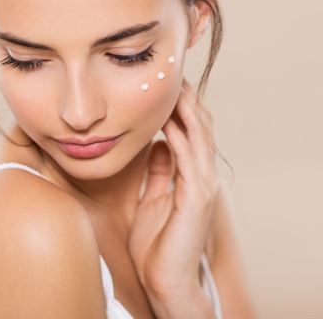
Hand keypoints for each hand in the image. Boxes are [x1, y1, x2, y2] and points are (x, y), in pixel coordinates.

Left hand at [128, 77, 219, 301]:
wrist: (164, 280)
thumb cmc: (157, 243)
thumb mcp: (153, 198)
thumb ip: (159, 172)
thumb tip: (158, 146)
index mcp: (189, 177)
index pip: (190, 134)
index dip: (181, 109)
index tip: (166, 86)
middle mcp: (200, 178)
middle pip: (199, 130)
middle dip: (187, 102)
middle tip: (174, 76)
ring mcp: (201, 188)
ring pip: (199, 140)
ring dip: (187, 113)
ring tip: (175, 88)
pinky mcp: (196, 199)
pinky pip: (189, 161)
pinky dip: (181, 138)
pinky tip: (168, 121)